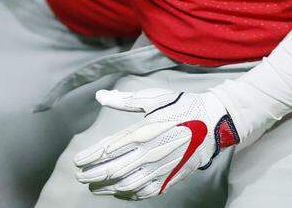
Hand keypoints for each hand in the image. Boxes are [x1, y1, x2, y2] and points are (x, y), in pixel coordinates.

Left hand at [74, 89, 239, 200]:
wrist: (214, 123)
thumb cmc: (182, 107)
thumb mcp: (153, 98)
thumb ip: (125, 100)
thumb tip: (100, 96)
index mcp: (144, 132)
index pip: (109, 148)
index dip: (91, 156)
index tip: (77, 161)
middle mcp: (150, 153)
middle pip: (115, 169)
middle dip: (94, 175)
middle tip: (80, 176)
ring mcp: (161, 168)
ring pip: (128, 184)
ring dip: (108, 188)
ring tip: (93, 187)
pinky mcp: (171, 177)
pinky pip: (146, 192)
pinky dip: (129, 195)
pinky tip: (119, 193)